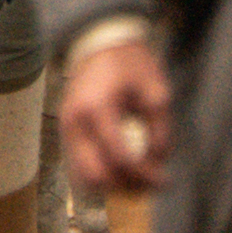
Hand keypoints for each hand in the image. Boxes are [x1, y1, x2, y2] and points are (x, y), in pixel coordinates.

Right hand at [57, 22, 173, 196]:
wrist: (100, 47)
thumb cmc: (130, 66)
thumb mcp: (156, 92)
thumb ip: (160, 131)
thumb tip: (158, 163)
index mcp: (97, 108)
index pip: (119, 156)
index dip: (145, 174)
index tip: (165, 180)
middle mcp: (75, 122)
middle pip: (96, 174)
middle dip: (126, 185)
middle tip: (150, 183)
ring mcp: (66, 129)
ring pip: (83, 176)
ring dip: (112, 185)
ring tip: (138, 180)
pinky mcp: (66, 133)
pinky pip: (79, 167)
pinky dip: (101, 176)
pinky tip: (122, 171)